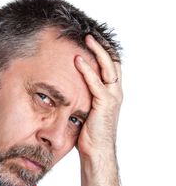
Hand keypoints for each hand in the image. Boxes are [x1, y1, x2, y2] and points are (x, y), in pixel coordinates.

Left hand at [75, 35, 122, 159]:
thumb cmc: (90, 134)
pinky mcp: (105, 103)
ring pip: (108, 67)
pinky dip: (87, 69)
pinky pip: (96, 82)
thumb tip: (69, 89)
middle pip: (113, 62)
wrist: (96, 152)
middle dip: (102, 46)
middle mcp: (115, 92)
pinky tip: (78, 59)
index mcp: (111, 93)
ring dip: (97, 51)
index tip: (91, 41)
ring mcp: (112, 97)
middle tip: (90, 34)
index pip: (110, 67)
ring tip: (87, 38)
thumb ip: (84, 97)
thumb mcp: (86, 110)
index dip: (103, 52)